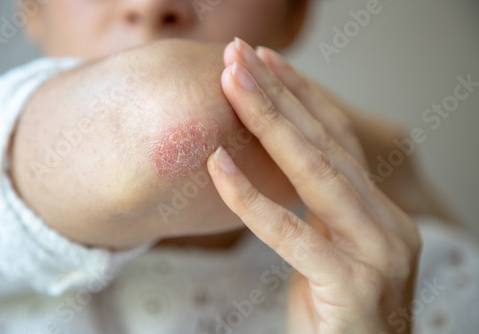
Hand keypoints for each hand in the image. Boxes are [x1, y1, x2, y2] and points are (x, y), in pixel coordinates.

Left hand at [207, 38, 421, 332]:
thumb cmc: (338, 312)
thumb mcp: (330, 249)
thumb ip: (317, 209)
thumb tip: (278, 166)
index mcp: (380, 210)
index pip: (337, 140)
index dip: (302, 96)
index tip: (266, 61)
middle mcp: (387, 223)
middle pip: (326, 144)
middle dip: (280, 95)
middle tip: (241, 55)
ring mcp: (375, 253)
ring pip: (316, 174)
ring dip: (269, 123)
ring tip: (233, 85)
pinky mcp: (350, 285)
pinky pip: (292, 233)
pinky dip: (251, 197)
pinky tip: (218, 165)